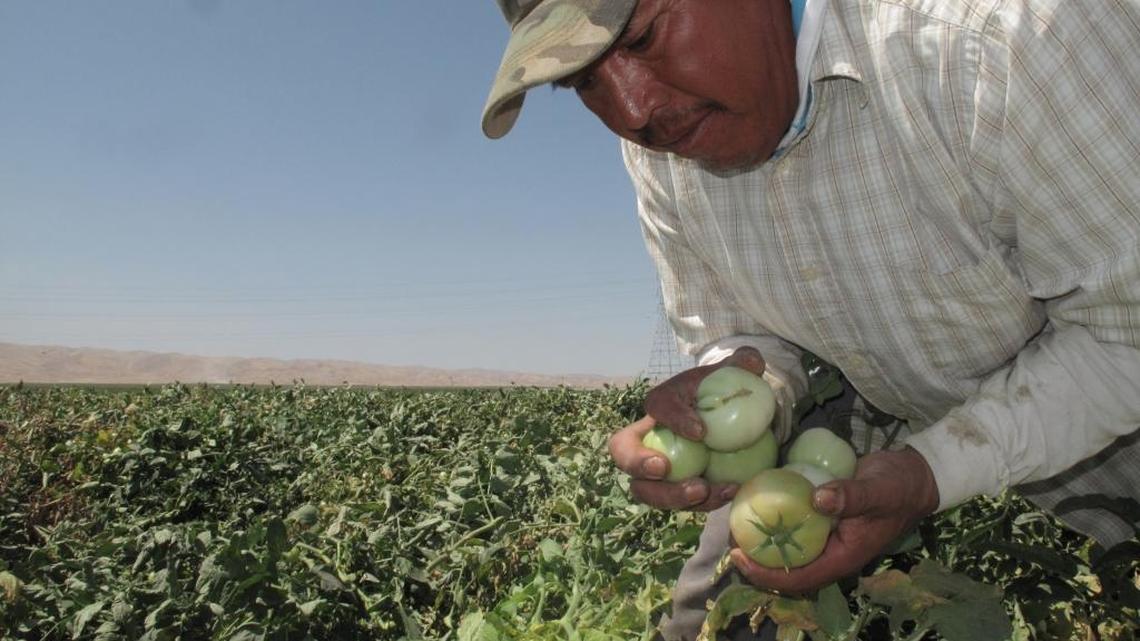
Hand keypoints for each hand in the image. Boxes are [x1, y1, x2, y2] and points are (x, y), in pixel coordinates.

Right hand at [607, 347, 766, 511]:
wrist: (723, 423)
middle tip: (666, 469)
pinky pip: (680, 504)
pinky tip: (729, 492)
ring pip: (647, 490)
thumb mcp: (729, 374)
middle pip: (625, 456)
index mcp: (660, 405)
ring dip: (672, 495)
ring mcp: (655, 472)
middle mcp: (647, 440)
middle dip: (639, 464)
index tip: (701, 432)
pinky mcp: (674, 492)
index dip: (672, 419)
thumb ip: (741, 363)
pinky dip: (703, 502)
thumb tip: (752, 361)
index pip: (656, 407)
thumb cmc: (719, 396)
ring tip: (704, 490)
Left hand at [730, 447, 939, 592]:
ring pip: (789, 550)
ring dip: (764, 542)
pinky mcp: (824, 521)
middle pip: (788, 569)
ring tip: (737, 523)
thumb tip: (817, 498)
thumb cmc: (898, 486)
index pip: (799, 578)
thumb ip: (851, 496)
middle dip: (757, 560)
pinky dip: (776, 521)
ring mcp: (828, 538)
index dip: (765, 574)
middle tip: (729, 538)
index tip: (738, 556)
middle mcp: (832, 552)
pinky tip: (758, 504)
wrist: (914, 475)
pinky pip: (796, 529)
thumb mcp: (878, 490)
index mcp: (843, 557)